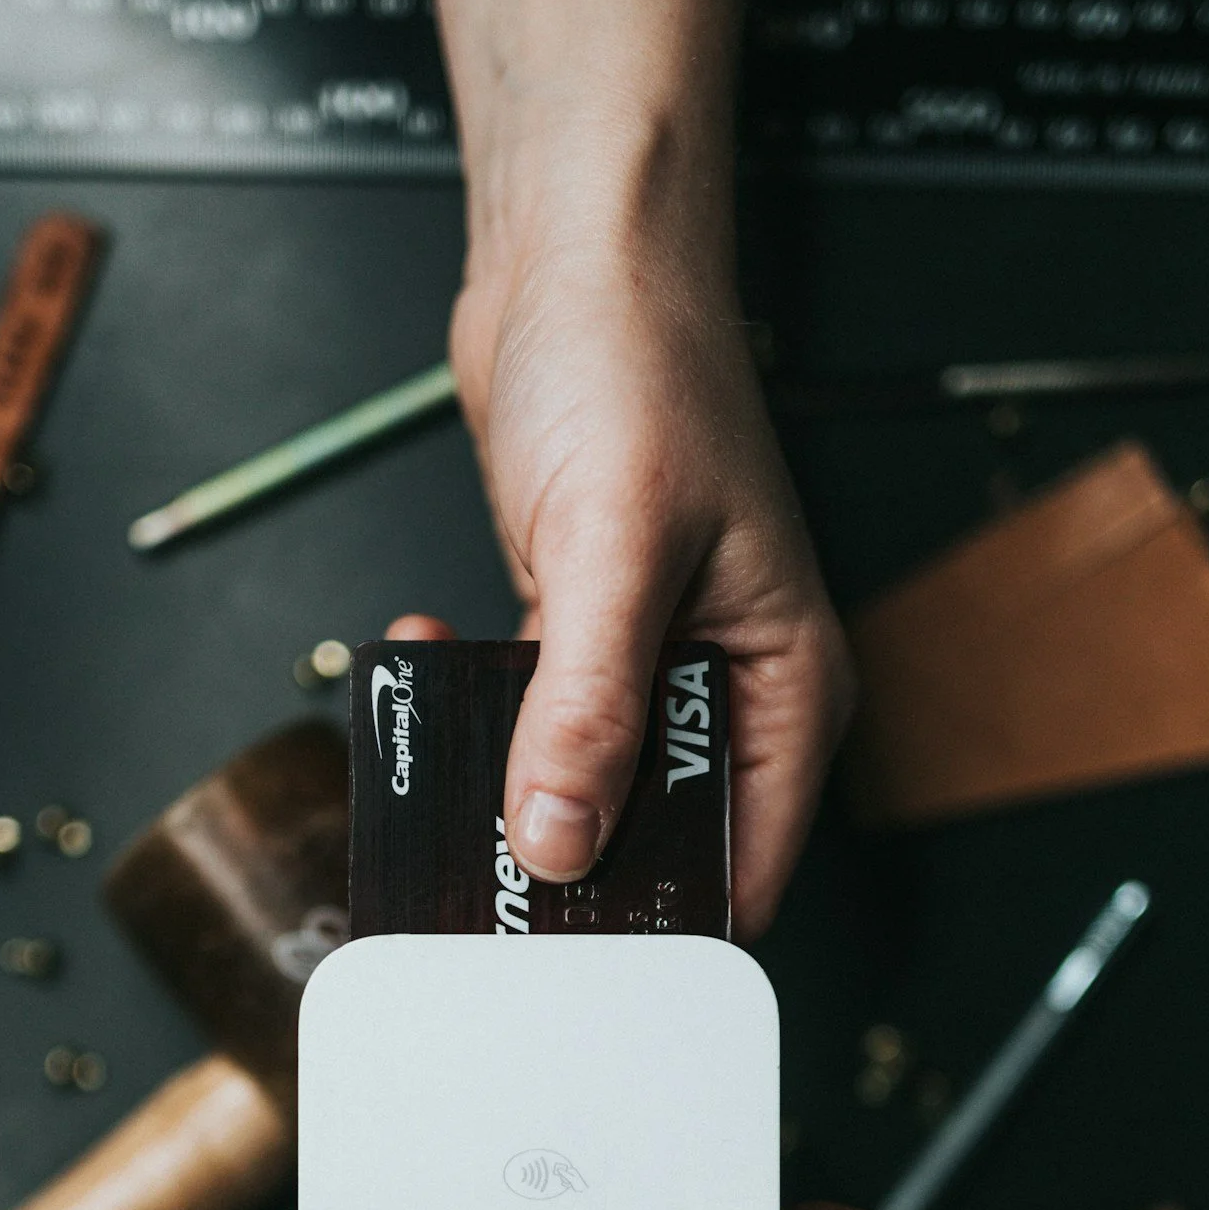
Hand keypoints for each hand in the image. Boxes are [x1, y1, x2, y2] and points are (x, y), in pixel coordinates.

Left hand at [449, 254, 847, 938]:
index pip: (738, 870)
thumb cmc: (640, 362)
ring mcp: (645, 668)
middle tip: (470, 871)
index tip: (567, 953)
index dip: (658, 924)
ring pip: (575, 786)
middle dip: (561, 859)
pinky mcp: (577, 637)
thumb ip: (584, 708)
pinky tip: (426, 663)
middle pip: (646, 842)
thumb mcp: (613, 550)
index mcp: (782, 690)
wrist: (575, 255)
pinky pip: (522, 718)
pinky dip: (468, 709)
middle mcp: (721, 691)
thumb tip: (558, 837)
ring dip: (498, 782)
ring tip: (434, 764)